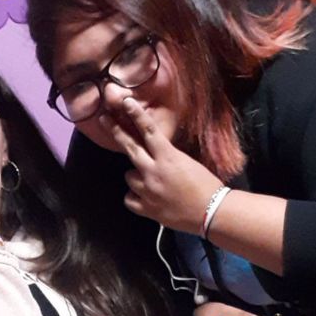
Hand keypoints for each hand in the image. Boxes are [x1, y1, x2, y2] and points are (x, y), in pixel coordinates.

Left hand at [100, 96, 220, 231]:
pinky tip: (144, 196)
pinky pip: (129, 198)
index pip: (149, 131)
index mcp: (168, 157)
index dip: (136, 115)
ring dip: (136, 176)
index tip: (126, 102)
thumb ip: (167, 157)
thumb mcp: (187, 163)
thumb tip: (154, 155)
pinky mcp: (146, 209)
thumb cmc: (206, 186)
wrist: (210, 213)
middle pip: (130, 148)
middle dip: (116, 132)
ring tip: (150, 181)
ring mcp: (147, 191)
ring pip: (128, 176)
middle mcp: (153, 172)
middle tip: (104, 120)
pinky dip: (134, 196)